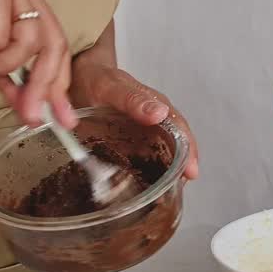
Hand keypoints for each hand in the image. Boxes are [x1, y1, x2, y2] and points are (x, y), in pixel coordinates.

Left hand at [69, 61, 198, 179]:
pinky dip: (146, 172)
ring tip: (164, 194)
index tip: (191, 171)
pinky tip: (142, 185)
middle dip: (181, 168)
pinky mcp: (131, 141)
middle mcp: (155, 121)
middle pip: (176, 146)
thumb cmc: (97, 79)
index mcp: (156, 106)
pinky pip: (143, 158)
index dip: (188, 152)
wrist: (81, 77)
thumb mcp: (112, 87)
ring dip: (165, 172)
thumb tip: (160, 113)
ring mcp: (144, 132)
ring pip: (162, 154)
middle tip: (179, 189)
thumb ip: (133, 99)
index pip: (181, 131)